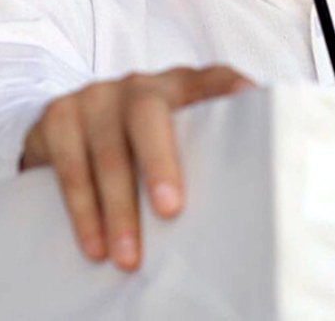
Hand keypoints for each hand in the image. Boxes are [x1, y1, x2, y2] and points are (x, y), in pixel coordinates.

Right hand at [20, 65, 252, 270]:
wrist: (73, 128)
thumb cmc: (147, 143)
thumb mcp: (182, 136)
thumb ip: (217, 146)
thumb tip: (276, 177)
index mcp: (182, 85)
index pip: (213, 78)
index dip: (229, 86)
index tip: (246, 99)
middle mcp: (140, 83)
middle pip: (147, 115)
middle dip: (158, 163)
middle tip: (169, 210)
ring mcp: (97, 96)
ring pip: (106, 149)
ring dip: (116, 208)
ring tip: (127, 256)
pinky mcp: (59, 114)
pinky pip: (66, 162)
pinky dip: (81, 207)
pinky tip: (93, 243)